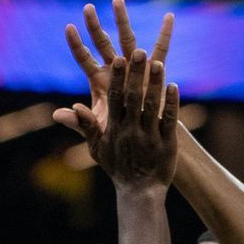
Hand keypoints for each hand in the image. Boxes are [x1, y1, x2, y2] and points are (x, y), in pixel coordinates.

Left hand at [54, 0, 172, 138]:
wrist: (142, 141)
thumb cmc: (117, 135)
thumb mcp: (96, 131)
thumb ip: (79, 122)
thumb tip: (57, 115)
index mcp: (99, 81)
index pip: (84, 59)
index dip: (77, 44)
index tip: (68, 27)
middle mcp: (115, 70)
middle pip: (102, 44)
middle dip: (95, 26)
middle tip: (87, 8)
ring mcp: (134, 68)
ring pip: (127, 40)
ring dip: (122, 21)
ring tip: (117, 1)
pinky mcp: (153, 71)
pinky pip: (161, 50)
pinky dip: (165, 34)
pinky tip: (168, 16)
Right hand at [63, 48, 177, 189]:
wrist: (140, 192)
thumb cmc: (117, 167)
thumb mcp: (97, 149)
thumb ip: (85, 126)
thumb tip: (69, 109)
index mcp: (114, 129)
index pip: (115, 99)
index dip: (117, 79)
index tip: (119, 60)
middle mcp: (131, 130)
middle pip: (133, 98)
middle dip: (136, 74)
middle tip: (139, 52)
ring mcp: (150, 136)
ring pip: (152, 106)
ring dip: (154, 84)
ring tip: (157, 63)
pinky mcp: (167, 142)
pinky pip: (169, 119)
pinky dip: (171, 103)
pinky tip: (174, 86)